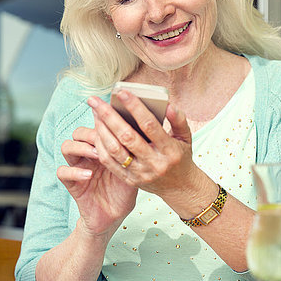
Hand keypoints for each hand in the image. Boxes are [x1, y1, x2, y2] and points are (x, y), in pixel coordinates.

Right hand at [57, 126, 137, 235]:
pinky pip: (62, 172)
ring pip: (66, 146)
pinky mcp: (72, 184)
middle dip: (90, 133)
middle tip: (104, 140)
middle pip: (79, 133)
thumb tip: (147, 131)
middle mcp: (88, 156)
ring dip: (81, 148)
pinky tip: (89, 175)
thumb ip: (133, 152)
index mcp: (102, 149)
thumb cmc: (125, 191)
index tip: (114, 122)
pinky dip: (74, 171)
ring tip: (98, 155)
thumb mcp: (133, 169)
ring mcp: (78, 168)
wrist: (114, 217)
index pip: (95, 127)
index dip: (102, 121)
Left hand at [87, 91, 205, 208]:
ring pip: (114, 150)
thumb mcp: (185, 138)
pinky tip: (97, 132)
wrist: (179, 187)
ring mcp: (140, 174)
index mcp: (169, 150)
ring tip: (95, 113)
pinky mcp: (130, 180)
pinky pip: (109, 163)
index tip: (122, 93)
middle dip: (109, 117)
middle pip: (127, 137)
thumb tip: (168, 104)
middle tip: (96, 101)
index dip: (135, 108)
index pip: (149, 125)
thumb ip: (179, 120)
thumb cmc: (180, 157)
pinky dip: (101, 146)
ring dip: (101, 130)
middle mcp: (154, 163)